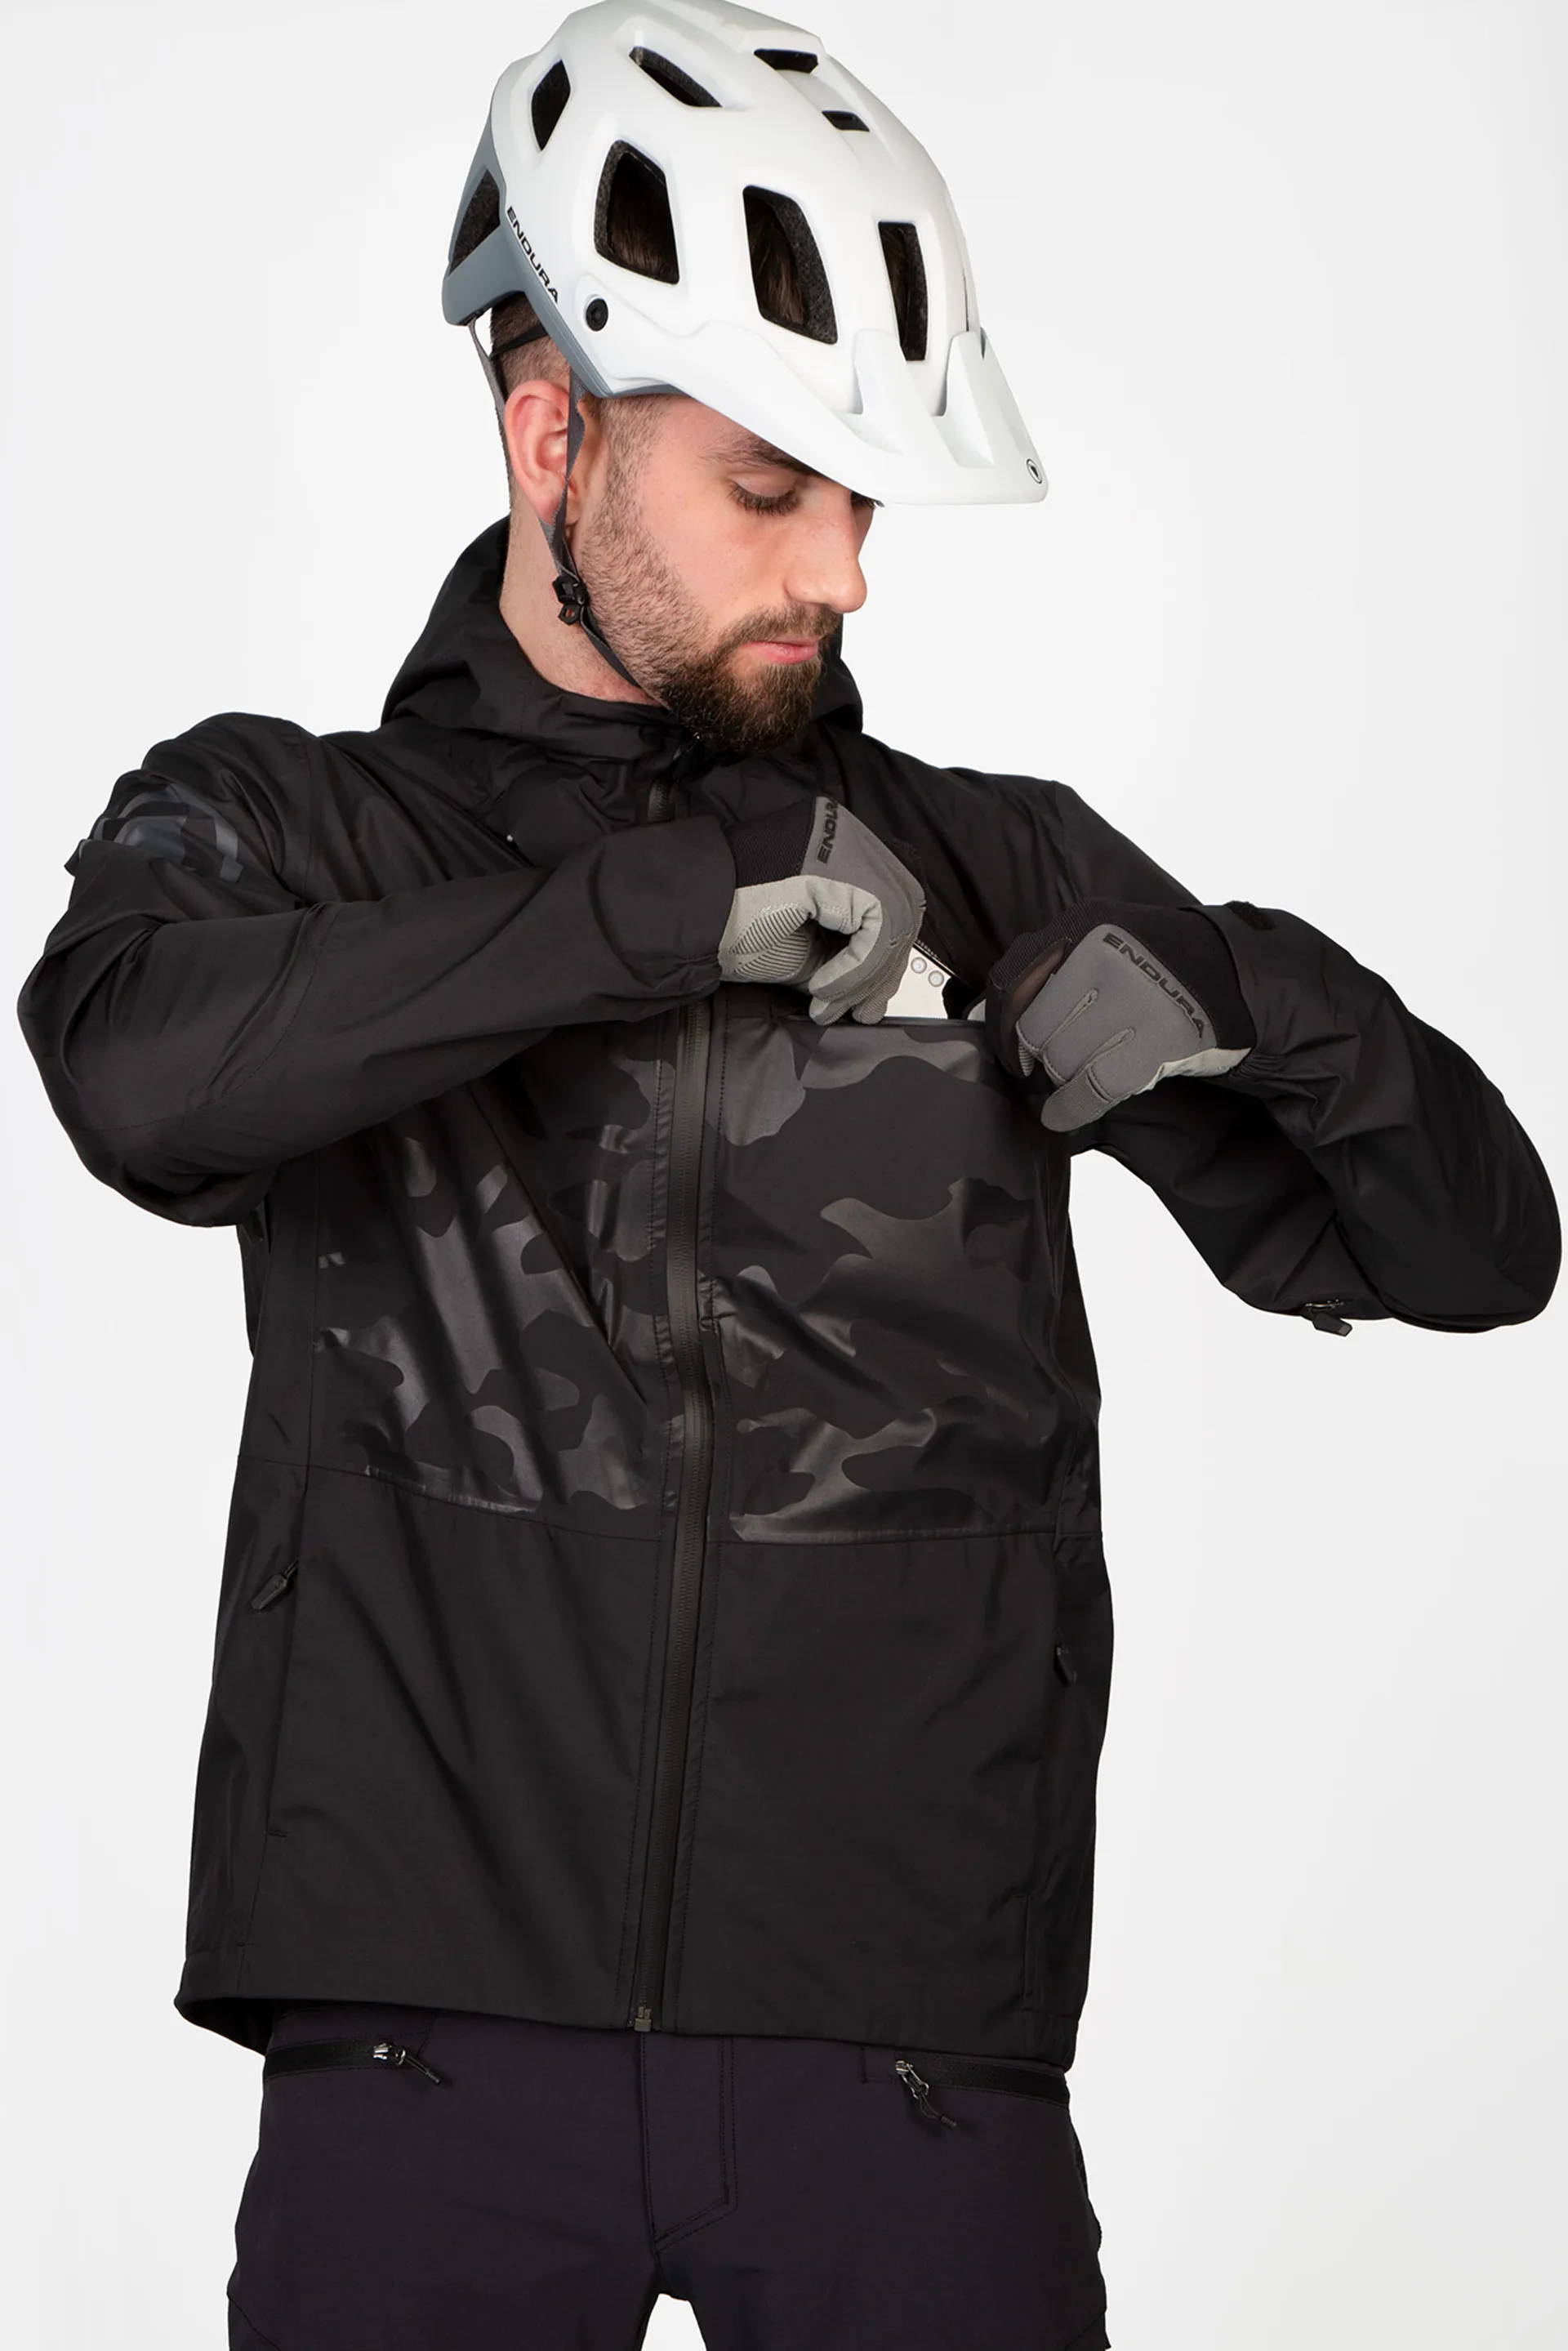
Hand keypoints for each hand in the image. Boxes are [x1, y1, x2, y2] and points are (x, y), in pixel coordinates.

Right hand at [718, 795, 924, 1025]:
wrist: (688, 921)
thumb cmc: (732, 929)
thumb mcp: (807, 948)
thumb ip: (847, 959)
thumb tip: (879, 993)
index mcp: (840, 842)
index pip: (892, 896)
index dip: (886, 956)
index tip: (866, 1003)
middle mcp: (844, 830)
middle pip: (902, 901)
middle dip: (885, 968)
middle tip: (862, 1011)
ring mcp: (839, 838)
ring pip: (894, 914)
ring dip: (868, 975)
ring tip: (832, 1005)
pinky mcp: (831, 862)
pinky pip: (873, 923)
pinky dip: (856, 968)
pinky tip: (822, 990)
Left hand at [985, 898, 1255, 1130]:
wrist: (1241, 979)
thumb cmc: (1162, 968)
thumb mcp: (1107, 943)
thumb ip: (1053, 969)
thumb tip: (987, 1017)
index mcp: (1085, 923)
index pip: (1013, 981)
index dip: (1005, 1025)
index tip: (1013, 1047)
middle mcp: (1106, 952)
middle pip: (1037, 1026)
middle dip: (1043, 1055)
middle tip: (1057, 1064)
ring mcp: (1134, 994)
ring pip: (1063, 1057)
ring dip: (1065, 1078)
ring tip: (1086, 1073)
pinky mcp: (1160, 1036)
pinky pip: (1093, 1086)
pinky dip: (1071, 1108)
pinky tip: (1062, 1116)